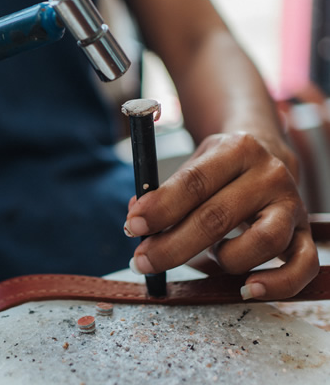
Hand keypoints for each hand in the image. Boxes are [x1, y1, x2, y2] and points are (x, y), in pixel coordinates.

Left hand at [124, 132, 318, 299]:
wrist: (269, 152)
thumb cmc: (220, 167)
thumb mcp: (193, 164)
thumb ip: (164, 191)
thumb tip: (134, 219)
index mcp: (236, 150)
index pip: (194, 181)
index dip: (161, 207)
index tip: (133, 226)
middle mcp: (269, 175)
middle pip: (218, 217)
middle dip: (172, 245)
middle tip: (143, 261)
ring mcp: (292, 204)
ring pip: (264, 242)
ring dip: (225, 259)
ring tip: (209, 257)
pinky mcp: (305, 232)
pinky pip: (304, 266)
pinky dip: (277, 284)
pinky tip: (247, 289)